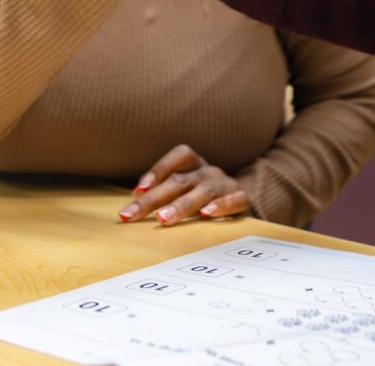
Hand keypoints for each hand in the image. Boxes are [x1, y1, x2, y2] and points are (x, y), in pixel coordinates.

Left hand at [118, 144, 250, 224]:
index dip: (159, 169)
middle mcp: (210, 171)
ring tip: (163, 218)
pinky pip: (235, 199)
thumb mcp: (184, 190)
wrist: (242, 202)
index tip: (138, 190)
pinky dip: (221, 205)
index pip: (179, 156)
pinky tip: (206, 214)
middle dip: (155, 198)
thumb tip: (133, 201)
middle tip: (133, 214)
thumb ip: (163, 192)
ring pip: (205, 190)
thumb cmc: (203, 197)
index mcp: (195, 164)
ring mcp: (226, 184)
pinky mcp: (242, 199)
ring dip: (182, 205)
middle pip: (182, 180)